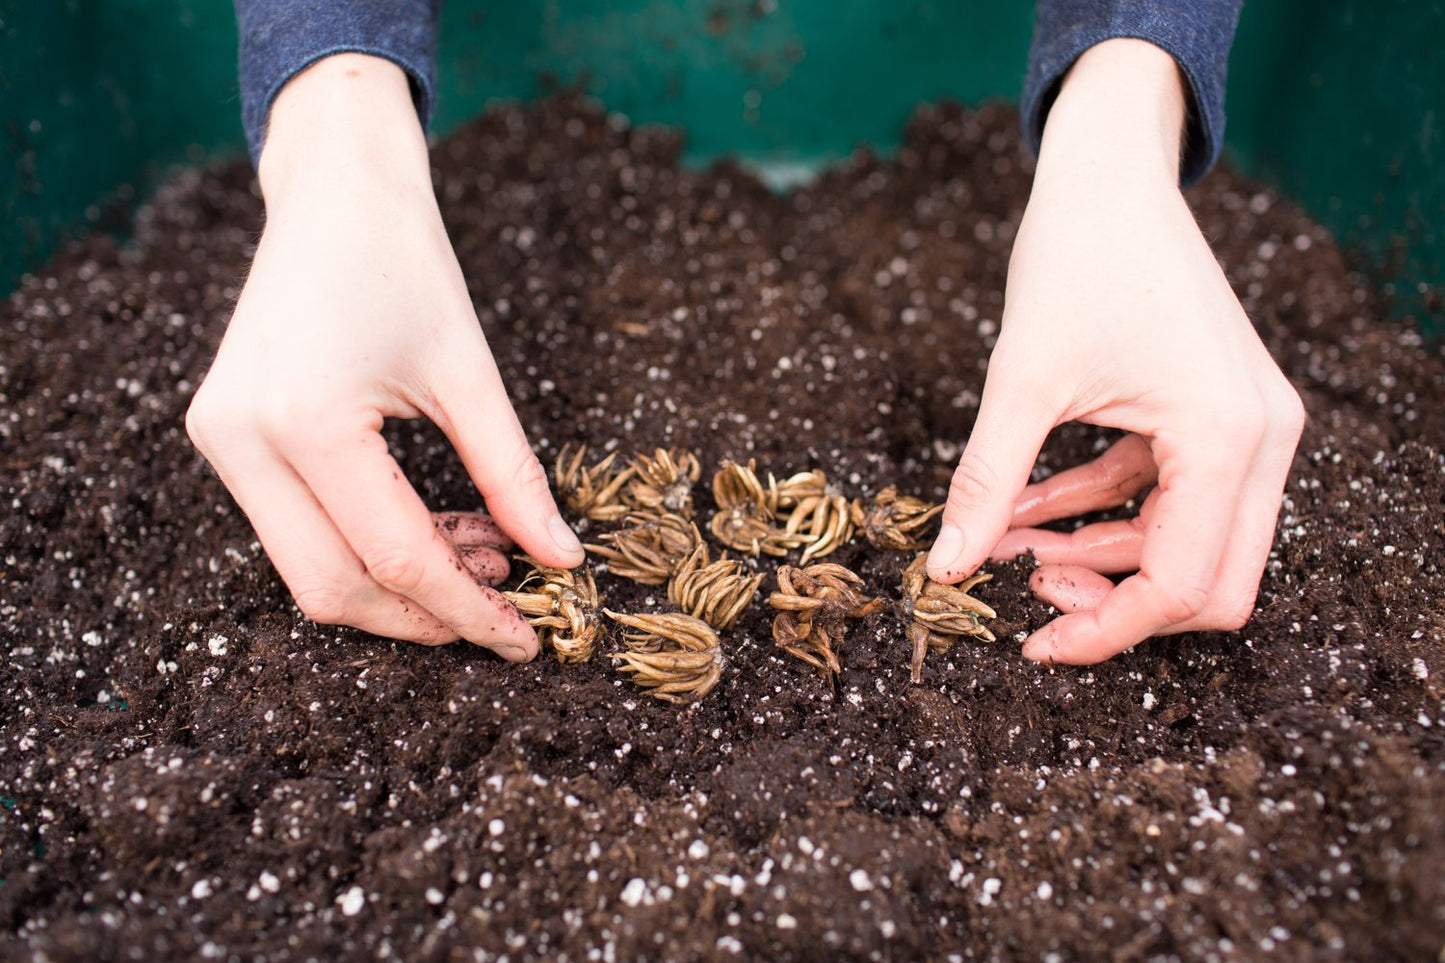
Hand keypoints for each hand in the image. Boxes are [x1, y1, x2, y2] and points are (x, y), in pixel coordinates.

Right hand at [186, 55, 582, 658]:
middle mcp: (244, 441)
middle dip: (426, 617)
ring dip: (401, 585)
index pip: (396, 559)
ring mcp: (223, 441)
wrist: (334, 191)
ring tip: (488, 557)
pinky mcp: (226, 436)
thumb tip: (561, 560)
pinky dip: (370, 547)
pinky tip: (443, 531)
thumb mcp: (471, 373)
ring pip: (311, 569)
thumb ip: (515, 477)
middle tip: (507, 610)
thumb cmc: (406, 262)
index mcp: (306, 421)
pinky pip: (299, 528)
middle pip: (334, 588)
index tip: (528, 639)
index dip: (468, 612)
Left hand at [926, 40, 1304, 664]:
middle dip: (1116, 601)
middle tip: (1030, 595)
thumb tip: (945, 570)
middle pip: (1208, 583)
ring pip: (1188, 544)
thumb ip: (986, 484)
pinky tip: (1027, 509)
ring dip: (1100, 553)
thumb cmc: (1075, 256)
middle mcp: (1259, 440)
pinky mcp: (1217, 413)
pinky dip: (1101, 508)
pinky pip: (1167, 495)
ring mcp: (1247, 426)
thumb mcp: (1020, 380)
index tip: (1031, 645)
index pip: (1182, 584)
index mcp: (1227, 437)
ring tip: (1010, 546)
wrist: (1109, 172)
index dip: (1105, 631)